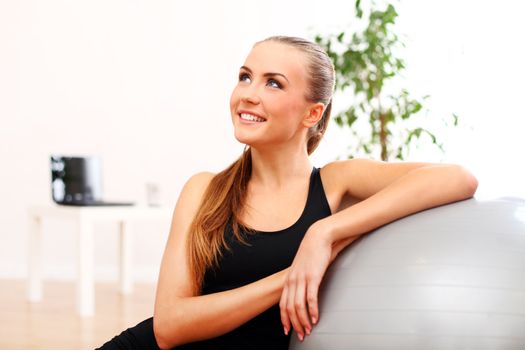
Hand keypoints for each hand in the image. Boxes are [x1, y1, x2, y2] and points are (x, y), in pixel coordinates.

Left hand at [279, 221, 333, 340]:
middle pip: (289, 308)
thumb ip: (301, 280)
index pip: (283, 304)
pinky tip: (316, 318)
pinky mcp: (313, 277)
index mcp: (289, 279)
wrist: (318, 236)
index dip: (284, 319)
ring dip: (304, 321)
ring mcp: (302, 279)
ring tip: (309, 331)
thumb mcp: (302, 268)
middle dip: (294, 324)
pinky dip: (313, 310)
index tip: (287, 330)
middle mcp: (292, 280)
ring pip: (298, 306)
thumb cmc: (312, 252)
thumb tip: (303, 292)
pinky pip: (311, 298)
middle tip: (301, 335)